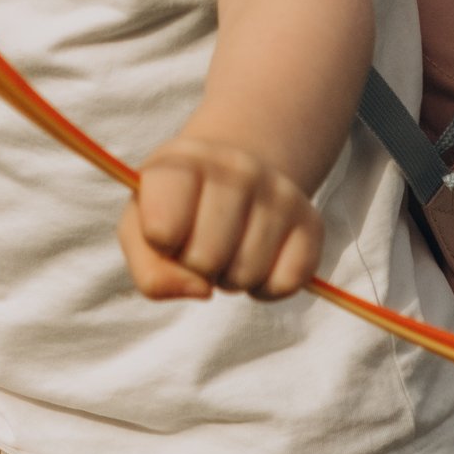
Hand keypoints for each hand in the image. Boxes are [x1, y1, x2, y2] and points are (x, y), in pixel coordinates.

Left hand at [120, 138, 323, 303]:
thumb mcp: (142, 233)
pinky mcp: (310, 221)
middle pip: (205, 260)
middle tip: (201, 244)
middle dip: (197, 267)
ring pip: (247, 275)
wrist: (234, 175)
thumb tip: (200, 291)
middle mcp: (235, 168)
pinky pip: (286, 283)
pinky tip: (258, 260)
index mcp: (181, 162)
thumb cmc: (178, 211)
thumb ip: (152, 273)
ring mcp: (278, 191)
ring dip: (232, 278)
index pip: (162, 232)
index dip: (161, 246)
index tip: (166, 229)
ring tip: (229, 248)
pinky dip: (266, 288)